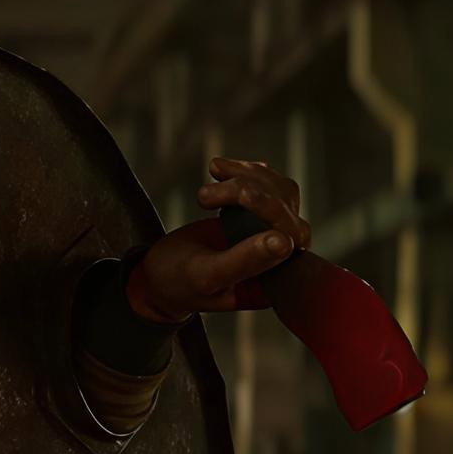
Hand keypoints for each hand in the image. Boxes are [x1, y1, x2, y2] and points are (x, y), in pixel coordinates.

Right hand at [127, 158, 310, 323]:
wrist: (160, 274)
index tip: (241, 195)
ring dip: (245, 177)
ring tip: (210, 179)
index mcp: (275, 281)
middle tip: (204, 196)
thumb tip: (285, 242)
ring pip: (279, 190)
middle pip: (286, 208)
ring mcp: (274, 236)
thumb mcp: (205, 274)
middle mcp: (283, 260)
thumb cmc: (179, 283)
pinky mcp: (262, 217)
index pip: (292, 238)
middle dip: (247, 190)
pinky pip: (268, 184)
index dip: (272, 211)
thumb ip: (243, 260)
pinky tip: (219, 170)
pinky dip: (244, 171)